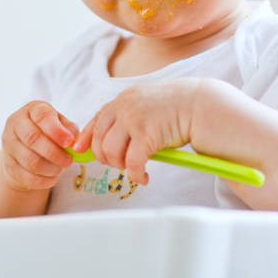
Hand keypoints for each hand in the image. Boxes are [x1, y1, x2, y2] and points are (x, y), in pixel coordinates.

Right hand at [0, 100, 78, 192]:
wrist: (27, 150)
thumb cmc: (49, 133)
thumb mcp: (61, 124)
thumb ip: (69, 129)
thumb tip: (75, 141)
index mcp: (32, 109)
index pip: (42, 116)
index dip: (57, 131)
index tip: (69, 142)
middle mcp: (16, 124)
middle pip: (33, 139)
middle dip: (54, 153)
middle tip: (69, 161)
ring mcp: (8, 145)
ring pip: (30, 160)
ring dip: (50, 168)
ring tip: (61, 169)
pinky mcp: (8, 164)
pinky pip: (26, 176)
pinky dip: (43, 180)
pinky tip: (53, 178)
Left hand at [72, 77, 203, 185]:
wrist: (198, 104)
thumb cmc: (175, 107)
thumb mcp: (144, 104)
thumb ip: (127, 115)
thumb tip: (111, 138)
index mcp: (122, 100)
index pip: (96, 120)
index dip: (86, 138)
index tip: (79, 150)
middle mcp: (124, 107)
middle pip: (100, 141)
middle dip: (106, 158)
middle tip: (120, 164)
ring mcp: (134, 120)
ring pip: (112, 153)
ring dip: (121, 166)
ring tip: (134, 168)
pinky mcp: (146, 135)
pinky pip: (132, 163)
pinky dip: (136, 175)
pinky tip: (144, 178)